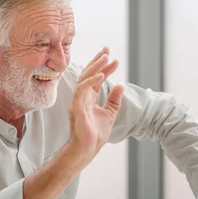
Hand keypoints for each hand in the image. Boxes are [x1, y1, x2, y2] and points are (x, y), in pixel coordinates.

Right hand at [69, 48, 123, 162]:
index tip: (115, 59)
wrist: (87, 149)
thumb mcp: (110, 114)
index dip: (105, 67)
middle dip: (98, 60)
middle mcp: (82, 96)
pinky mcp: (76, 107)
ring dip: (95, 67)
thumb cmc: (95, 134)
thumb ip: (114, 100)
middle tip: (107, 49)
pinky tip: (101, 75)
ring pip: (84, 78)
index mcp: (88, 97)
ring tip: (106, 58)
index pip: (96, 78)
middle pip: (88, 73)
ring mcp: (78, 101)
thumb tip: (121, 86)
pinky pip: (82, 90)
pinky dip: (90, 81)